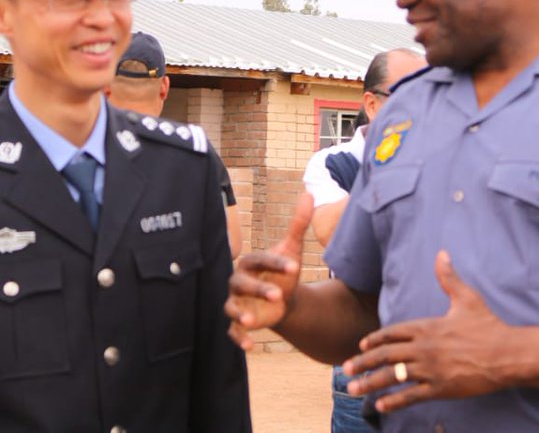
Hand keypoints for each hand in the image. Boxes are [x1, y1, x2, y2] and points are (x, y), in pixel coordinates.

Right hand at [224, 192, 312, 350]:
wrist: (283, 298)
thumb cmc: (283, 270)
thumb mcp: (292, 249)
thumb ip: (298, 223)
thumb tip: (308, 192)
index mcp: (251, 261)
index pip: (260, 259)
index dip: (276, 263)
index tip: (296, 267)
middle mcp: (238, 281)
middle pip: (241, 283)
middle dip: (258, 288)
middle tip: (278, 294)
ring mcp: (236, 302)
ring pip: (231, 307)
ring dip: (240, 314)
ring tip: (251, 320)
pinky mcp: (238, 322)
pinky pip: (232, 331)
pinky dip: (239, 338)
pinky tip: (251, 346)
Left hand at [342, 250, 511, 413]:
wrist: (507, 354)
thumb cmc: (487, 325)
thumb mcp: (467, 298)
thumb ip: (449, 278)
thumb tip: (441, 253)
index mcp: (427, 326)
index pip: (392, 332)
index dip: (374, 339)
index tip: (360, 345)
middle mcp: (424, 348)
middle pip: (386, 355)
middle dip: (363, 362)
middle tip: (345, 369)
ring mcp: (431, 370)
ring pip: (393, 377)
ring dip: (371, 383)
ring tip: (352, 389)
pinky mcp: (441, 388)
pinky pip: (412, 396)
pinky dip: (394, 402)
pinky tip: (380, 406)